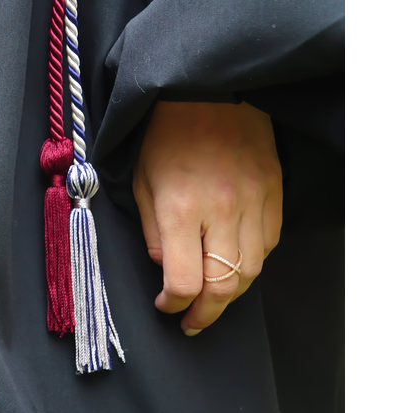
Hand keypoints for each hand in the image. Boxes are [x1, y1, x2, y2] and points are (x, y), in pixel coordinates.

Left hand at [133, 101, 281, 335]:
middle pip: (224, 285)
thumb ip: (152, 231)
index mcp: (180, 208)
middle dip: (206, 313)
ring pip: (253, 270)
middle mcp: (221, 210)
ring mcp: (254, 200)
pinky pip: (270, 241)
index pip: (184, 281)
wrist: (206, 90)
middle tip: (192, 321)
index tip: (166, 306)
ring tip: (213, 297)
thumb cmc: (164, 136)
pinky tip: (235, 261)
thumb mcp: (140, 183)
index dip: (174, 304)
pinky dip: (252, 260)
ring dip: (231, 293)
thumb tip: (165, 268)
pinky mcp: (273, 190)